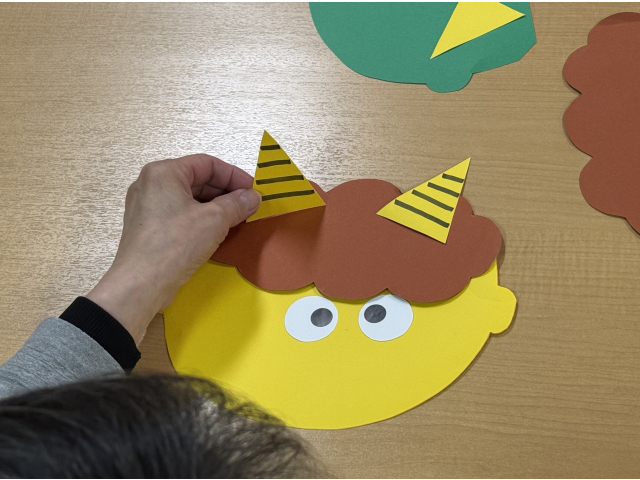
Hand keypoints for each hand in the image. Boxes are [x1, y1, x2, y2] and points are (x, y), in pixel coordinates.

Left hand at [86, 154, 260, 342]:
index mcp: (163, 173)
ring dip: (215, 207)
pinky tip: (217, 231)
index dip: (234, 175)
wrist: (142, 284)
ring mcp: (146, 206)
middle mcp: (151, 184)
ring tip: (236, 220)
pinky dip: (200, 218)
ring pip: (189, 198)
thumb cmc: (176, 244)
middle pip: (196, 179)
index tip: (253, 190)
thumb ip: (237, 203)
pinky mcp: (147, 227)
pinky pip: (179, 214)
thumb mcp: (214, 220)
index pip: (206, 164)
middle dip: (225, 192)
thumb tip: (253, 197)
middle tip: (248, 206)